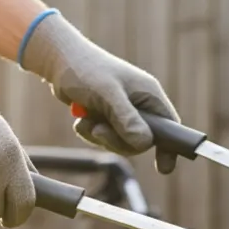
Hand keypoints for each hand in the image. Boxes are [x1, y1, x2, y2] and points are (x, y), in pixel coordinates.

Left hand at [19, 9, 181, 173]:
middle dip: (118, 141)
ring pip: (121, 143)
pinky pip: (104, 139)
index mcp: (149, 95)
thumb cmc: (85, 70)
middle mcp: (140, 105)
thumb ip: (126, 119)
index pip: (170, 127)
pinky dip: (91, 133)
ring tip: (88, 120)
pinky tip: (82, 119)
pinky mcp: (107, 117)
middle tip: (100, 130)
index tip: (164, 168)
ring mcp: (123, 112)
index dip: (170, 147)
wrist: (59, 61)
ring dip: (101, 137)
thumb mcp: (107, 94)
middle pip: (141, 142)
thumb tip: (145, 144)